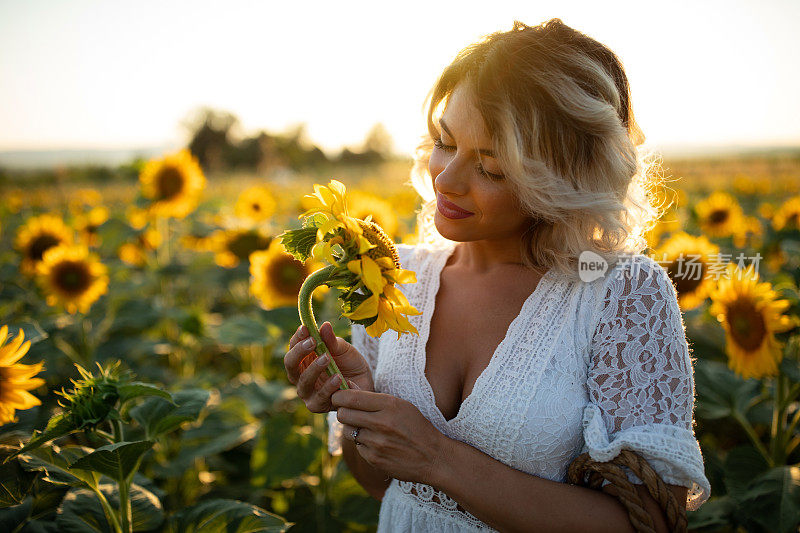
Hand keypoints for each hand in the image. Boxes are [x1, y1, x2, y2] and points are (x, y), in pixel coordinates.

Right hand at [284, 321, 374, 412]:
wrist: (365, 383)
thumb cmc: (350, 364)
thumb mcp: (343, 349)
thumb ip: (332, 340)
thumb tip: (325, 325)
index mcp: (303, 359)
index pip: (293, 347)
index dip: (298, 337)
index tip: (306, 328)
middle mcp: (300, 375)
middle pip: (291, 364)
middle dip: (300, 352)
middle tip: (312, 342)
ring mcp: (307, 391)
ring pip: (304, 381)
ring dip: (314, 368)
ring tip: (327, 358)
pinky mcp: (317, 405)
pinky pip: (320, 397)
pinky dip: (328, 387)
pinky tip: (337, 378)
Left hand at [331, 388, 449, 485]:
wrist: (433, 457)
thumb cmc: (416, 426)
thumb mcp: (401, 405)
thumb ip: (373, 397)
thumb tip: (348, 385)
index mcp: (390, 404)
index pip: (351, 397)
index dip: (339, 396)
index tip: (338, 397)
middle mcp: (381, 423)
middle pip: (343, 414)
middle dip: (342, 412)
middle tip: (349, 412)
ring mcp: (377, 443)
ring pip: (347, 431)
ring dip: (351, 429)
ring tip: (365, 428)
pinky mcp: (374, 459)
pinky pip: (357, 447)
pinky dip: (362, 444)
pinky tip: (376, 443)